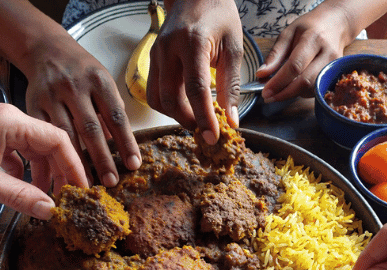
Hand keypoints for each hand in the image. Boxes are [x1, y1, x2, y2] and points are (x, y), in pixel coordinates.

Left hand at [0, 103, 89, 218]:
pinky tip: (22, 189)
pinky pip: (18, 154)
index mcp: (11, 122)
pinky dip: (25, 173)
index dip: (74, 166)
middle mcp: (8, 120)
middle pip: (49, 145)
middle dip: (61, 172)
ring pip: (34, 151)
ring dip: (43, 174)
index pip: (58, 140)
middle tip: (67, 198)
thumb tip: (49, 211)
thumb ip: (19, 196)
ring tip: (46, 198)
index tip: (81, 189)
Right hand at [23, 33, 141, 187]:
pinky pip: (42, 135)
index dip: (126, 142)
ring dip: (76, 163)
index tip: (133, 165)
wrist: (47, 50)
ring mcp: (51, 96)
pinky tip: (58, 173)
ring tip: (86, 184)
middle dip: (102, 159)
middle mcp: (74, 87)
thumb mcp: (102, 82)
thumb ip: (110, 111)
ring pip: (65, 135)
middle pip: (91, 128)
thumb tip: (120, 147)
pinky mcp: (32, 104)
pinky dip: (50, 156)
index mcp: (98, 81)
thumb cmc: (81, 71)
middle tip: (111, 182)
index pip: (116, 116)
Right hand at [149, 0, 242, 142]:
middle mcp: (168, 49)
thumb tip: (231, 118)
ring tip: (195, 118)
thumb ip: (231, 84)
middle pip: (170, 98)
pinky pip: (153, 91)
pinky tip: (184, 105)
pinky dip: (168, 104)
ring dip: (175, 115)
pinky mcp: (152, 59)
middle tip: (206, 129)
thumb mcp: (234, 46)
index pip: (195, 89)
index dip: (204, 116)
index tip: (213, 136)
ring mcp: (156, 54)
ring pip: (157, 99)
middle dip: (188, 120)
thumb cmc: (218, 15)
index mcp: (193, 43)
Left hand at [256, 6, 349, 102]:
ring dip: (293, 94)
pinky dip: (303, 92)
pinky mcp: (336, 74)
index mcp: (313, 39)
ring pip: (312, 89)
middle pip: (306, 81)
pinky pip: (317, 89)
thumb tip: (261, 74)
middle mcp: (328, 53)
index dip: (279, 82)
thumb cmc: (309, 28)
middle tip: (269, 97)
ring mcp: (335, 65)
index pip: (295, 66)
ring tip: (279, 90)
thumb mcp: (288, 34)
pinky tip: (293, 87)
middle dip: (285, 93)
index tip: (265, 92)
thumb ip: (275, 54)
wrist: (335, 24)